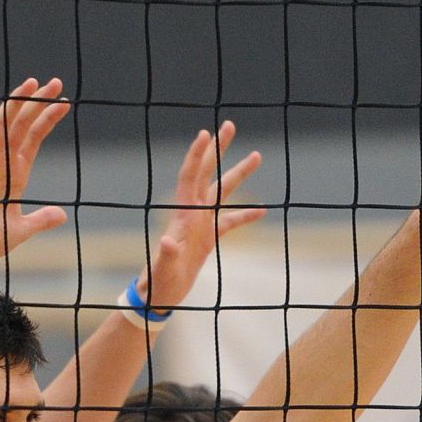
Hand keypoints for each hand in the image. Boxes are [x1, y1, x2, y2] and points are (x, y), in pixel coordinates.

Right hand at [0, 77, 70, 263]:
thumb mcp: (22, 229)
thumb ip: (40, 219)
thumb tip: (62, 215)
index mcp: (16, 172)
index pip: (34, 138)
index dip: (48, 119)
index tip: (64, 102)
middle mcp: (3, 162)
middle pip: (22, 124)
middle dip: (38, 102)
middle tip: (55, 82)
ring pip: (4, 126)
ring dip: (17, 104)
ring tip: (32, 83)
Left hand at [138, 121, 265, 313]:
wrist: (159, 297)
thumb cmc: (158, 283)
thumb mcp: (163, 269)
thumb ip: (166, 255)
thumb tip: (167, 240)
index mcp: (182, 215)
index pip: (190, 178)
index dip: (197, 156)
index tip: (205, 133)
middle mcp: (192, 214)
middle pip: (208, 174)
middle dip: (219, 150)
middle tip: (230, 124)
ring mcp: (201, 225)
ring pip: (223, 193)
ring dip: (239, 174)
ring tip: (257, 155)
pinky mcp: (208, 239)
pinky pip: (230, 222)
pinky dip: (246, 216)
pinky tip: (263, 210)